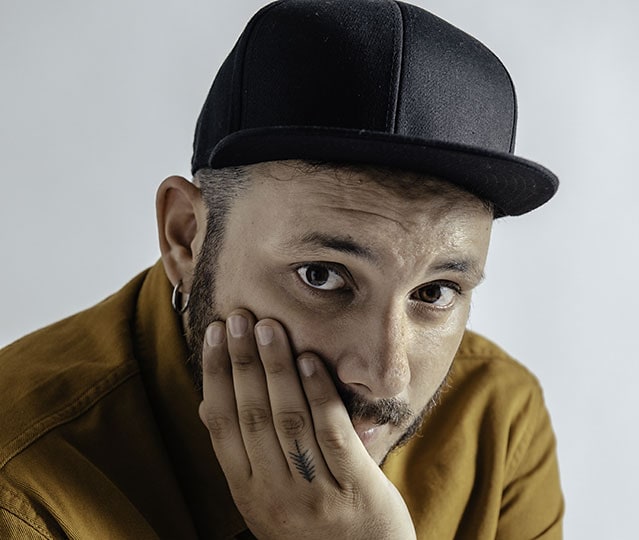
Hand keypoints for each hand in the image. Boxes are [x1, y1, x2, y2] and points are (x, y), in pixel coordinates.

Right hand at [198, 308, 416, 539]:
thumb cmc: (310, 524)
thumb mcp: (265, 499)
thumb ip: (243, 455)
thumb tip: (209, 405)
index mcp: (247, 492)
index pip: (222, 424)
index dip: (215, 375)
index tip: (213, 334)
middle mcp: (274, 494)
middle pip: (253, 415)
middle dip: (243, 361)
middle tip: (238, 317)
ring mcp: (315, 494)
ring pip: (289, 420)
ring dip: (277, 368)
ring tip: (269, 327)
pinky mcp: (355, 490)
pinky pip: (332, 434)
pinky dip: (319, 394)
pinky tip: (310, 360)